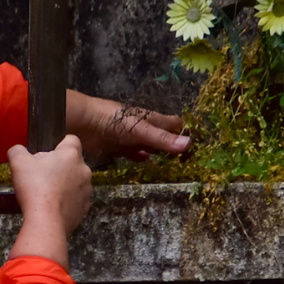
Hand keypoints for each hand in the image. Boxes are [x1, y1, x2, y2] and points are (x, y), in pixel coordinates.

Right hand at [7, 137, 91, 267]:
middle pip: (71, 162)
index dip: (58, 144)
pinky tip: (52, 205)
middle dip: (58, 166)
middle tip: (41, 175)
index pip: (71, 139)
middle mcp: (84, 169)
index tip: (49, 152)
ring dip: (64, 184)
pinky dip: (66, 201)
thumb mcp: (18, 162)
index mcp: (71, 154)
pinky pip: (76, 199)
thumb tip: (18, 150)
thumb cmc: (35, 188)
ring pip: (75, 181)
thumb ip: (18, 150)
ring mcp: (87, 189)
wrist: (46, 221)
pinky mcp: (85, 206)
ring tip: (46, 192)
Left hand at [66, 90, 189, 160]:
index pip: (175, 125)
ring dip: (158, 153)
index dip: (186, 133)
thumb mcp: (141, 130)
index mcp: (152, 119)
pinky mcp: (119, 146)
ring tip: (171, 164)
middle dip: (174, 146)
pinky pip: (133, 153)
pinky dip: (140, 156)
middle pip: (164, 137)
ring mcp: (131, 137)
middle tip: (188, 161)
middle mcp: (144, 128)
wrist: (84, 122)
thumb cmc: (115, 120)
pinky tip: (145, 160)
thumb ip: (162, 139)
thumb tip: (189, 144)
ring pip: (149, 146)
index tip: (199, 146)